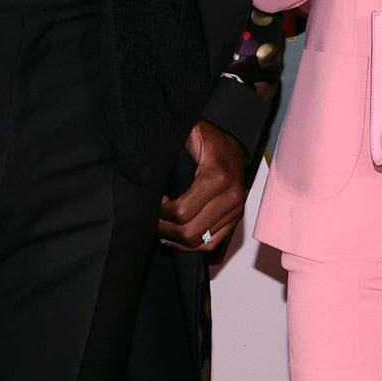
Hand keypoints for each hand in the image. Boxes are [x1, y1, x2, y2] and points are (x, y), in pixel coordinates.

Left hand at [159, 121, 244, 253]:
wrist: (231, 144)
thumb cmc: (207, 139)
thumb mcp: (188, 135)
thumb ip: (168, 147)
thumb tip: (145, 164)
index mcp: (217, 177)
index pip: (182, 212)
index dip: (162, 212)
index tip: (155, 202)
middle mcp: (231, 197)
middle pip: (190, 232)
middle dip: (166, 229)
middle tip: (154, 219)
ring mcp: (235, 211)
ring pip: (199, 242)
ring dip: (176, 240)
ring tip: (163, 227)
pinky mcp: (236, 219)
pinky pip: (212, 243)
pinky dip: (192, 245)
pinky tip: (177, 238)